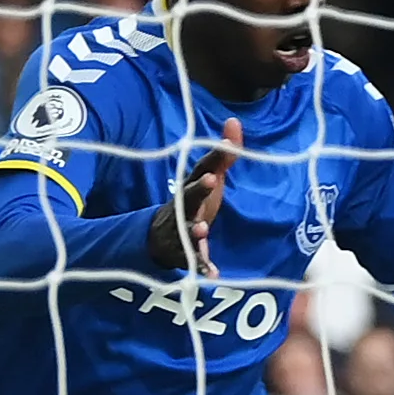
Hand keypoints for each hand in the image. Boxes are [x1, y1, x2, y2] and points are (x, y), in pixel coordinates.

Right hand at [150, 121, 241, 273]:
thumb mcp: (209, 178)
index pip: (203, 170)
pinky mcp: (181, 252)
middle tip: (211, 181)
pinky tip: (213, 273)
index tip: (228, 146)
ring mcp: (178, 229)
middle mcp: (183, 206)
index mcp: (192, 187)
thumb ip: (224, 155)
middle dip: (198, 189)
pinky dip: (202, 266)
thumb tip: (235, 121)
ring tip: (203, 229)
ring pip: (185, 229)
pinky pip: (192, 260)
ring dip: (194, 229)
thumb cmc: (193, 202)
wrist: (158, 236)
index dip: (214, 159)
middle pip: (189, 196)